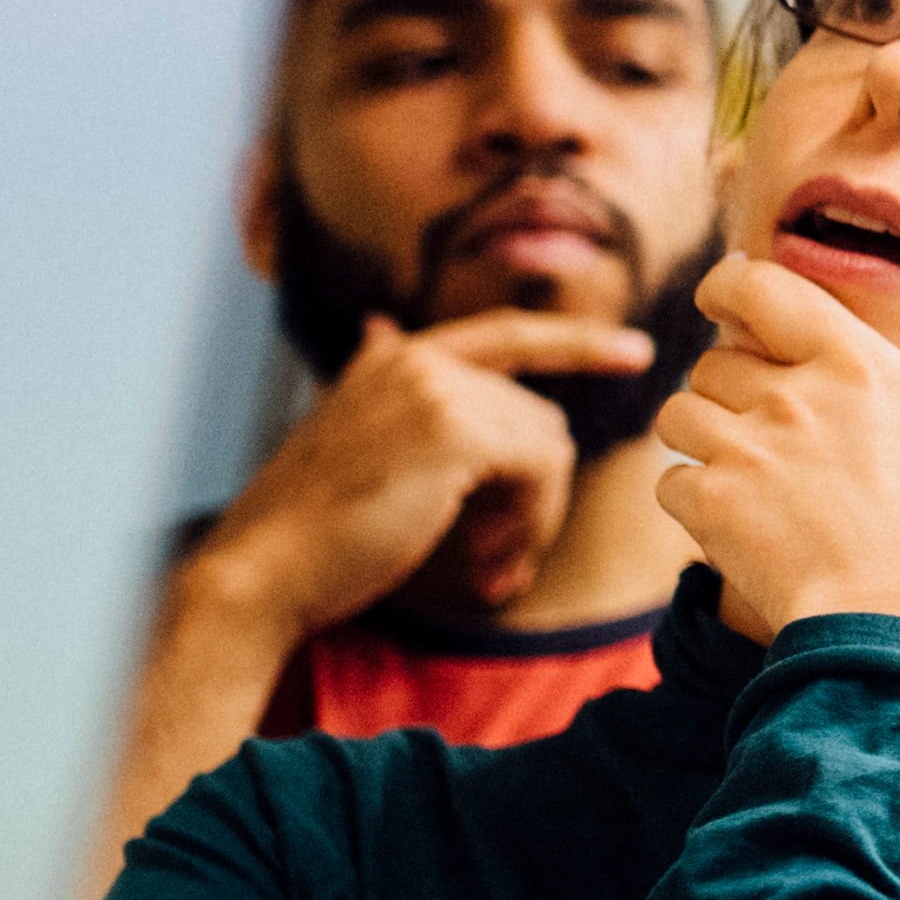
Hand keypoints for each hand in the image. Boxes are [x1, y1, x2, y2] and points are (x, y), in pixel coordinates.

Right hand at [180, 310, 654, 635]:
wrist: (262, 571)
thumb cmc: (312, 531)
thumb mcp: (350, 444)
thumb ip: (385, 395)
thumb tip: (377, 328)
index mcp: (392, 360)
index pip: (507, 334)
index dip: (577, 343)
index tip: (637, 353)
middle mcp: (417, 359)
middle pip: (537, 420)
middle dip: (533, 498)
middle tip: (500, 563)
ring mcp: (437, 389)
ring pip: (547, 449)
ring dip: (531, 522)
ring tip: (491, 570)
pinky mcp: (456, 431)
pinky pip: (543, 471)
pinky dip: (531, 527)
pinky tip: (488, 568)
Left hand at [650, 255, 899, 645]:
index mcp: (862, 367)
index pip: (764, 286)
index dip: (729, 287)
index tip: (722, 299)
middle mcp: (796, 394)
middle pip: (714, 360)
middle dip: (725, 392)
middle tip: (758, 433)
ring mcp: (747, 447)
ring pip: (677, 415)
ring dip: (698, 441)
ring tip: (738, 478)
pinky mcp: (710, 503)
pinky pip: (669, 483)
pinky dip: (692, 504)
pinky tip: (731, 530)